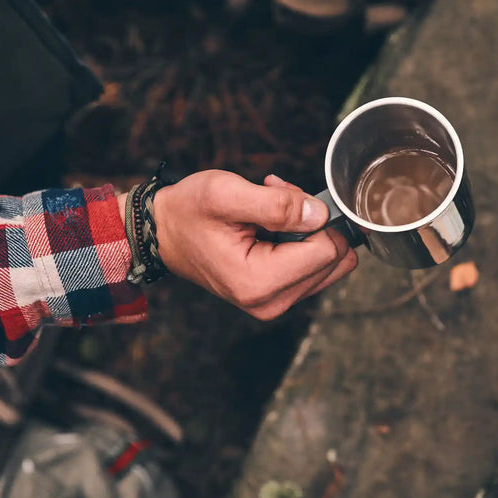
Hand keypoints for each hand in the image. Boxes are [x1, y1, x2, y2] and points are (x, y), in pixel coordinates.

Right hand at [147, 171, 357, 319]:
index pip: (327, 249)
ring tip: (269, 212)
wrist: (163, 233)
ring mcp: (275, 303)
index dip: (314, 214)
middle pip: (333, 260)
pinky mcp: (277, 297)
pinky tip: (272, 225)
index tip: (283, 195)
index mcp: (259, 282)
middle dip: (313, 223)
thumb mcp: (227, 194)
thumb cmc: (188, 212)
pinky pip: (314, 268)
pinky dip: (300, 242)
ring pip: (329, 264)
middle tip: (276, 200)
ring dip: (307, 231)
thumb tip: (321, 214)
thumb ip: (278, 204)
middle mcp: (271, 302)